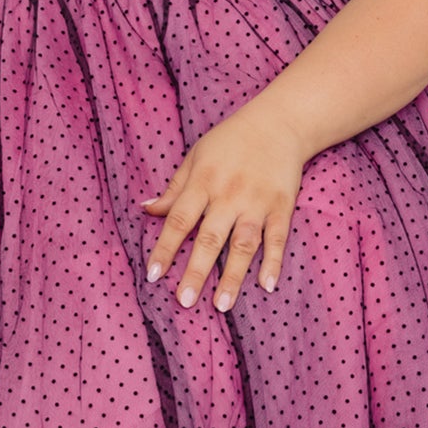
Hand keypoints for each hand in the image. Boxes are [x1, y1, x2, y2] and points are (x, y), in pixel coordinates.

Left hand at [140, 99, 307, 310]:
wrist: (279, 123)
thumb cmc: (230, 141)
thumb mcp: (195, 157)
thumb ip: (173, 188)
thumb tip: (145, 210)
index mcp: (203, 181)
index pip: (178, 220)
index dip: (165, 248)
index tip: (153, 275)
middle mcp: (229, 194)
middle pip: (210, 237)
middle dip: (196, 271)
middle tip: (184, 300)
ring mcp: (257, 202)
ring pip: (243, 244)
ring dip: (233, 276)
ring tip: (221, 305)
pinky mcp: (282, 206)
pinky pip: (277, 238)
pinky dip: (273, 262)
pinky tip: (267, 286)